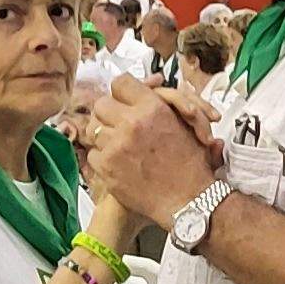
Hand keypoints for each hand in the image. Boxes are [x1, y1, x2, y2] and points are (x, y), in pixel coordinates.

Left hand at [77, 77, 221, 226]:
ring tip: (119, 144)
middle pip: (101, 104)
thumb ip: (167, 102)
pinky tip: (118, 162)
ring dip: (105, 135)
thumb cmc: (192, 165)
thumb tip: (153, 85)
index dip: (122, 92)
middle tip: (119, 123)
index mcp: (152, 108)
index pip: (121, 83)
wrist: (189, 200)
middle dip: (109, 113)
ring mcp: (116, 145)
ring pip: (94, 129)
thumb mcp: (187, 124)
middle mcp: (131, 123)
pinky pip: (92, 153)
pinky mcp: (106, 167)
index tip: (124, 100)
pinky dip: (102, 157)